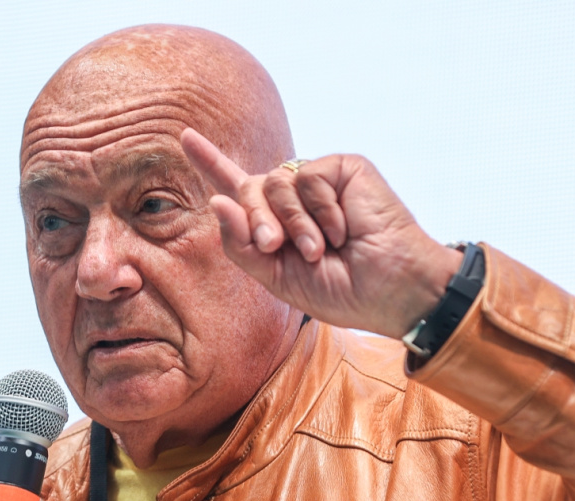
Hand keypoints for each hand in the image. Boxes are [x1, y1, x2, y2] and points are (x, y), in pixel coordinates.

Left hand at [181, 128, 463, 338]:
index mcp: (279, 224)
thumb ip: (242, 244)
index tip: (185, 137)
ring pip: (274, 181)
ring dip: (292, 222)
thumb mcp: (277, 278)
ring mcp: (319, 181)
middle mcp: (296, 197)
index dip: (212, 163)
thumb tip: (217, 199)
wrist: (389, 289)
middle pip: (248, 188)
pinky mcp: (343, 168)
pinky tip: (344, 229)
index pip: (239, 189)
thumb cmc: (342, 290)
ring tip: (319, 248)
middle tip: (276, 246)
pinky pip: (307, 176)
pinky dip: (320, 210)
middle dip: (256, 219)